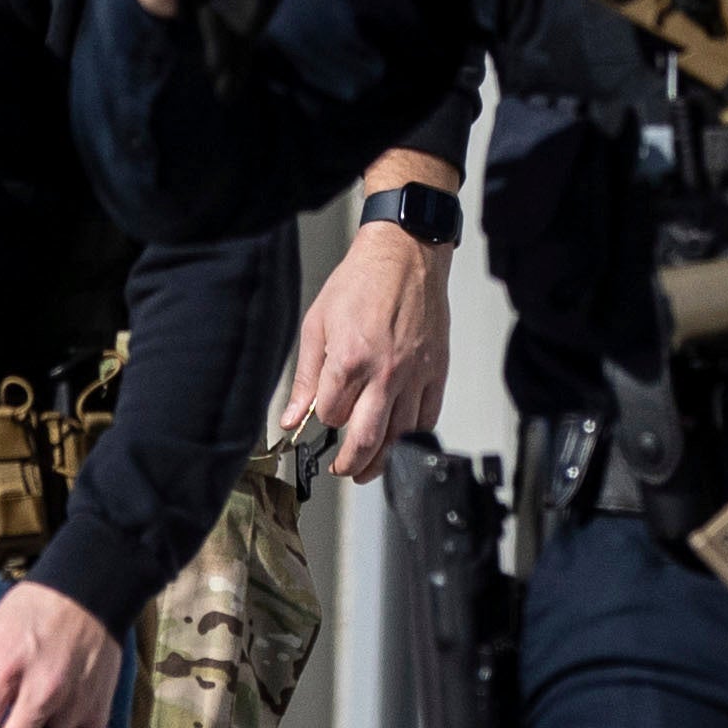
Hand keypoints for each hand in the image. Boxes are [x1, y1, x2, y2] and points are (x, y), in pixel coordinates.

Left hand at [282, 190, 454, 482]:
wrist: (404, 256)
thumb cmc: (360, 283)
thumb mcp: (317, 325)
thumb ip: (306, 378)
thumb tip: (291, 418)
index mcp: (349, 361)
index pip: (331, 416)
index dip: (322, 422)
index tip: (321, 419)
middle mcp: (384, 374)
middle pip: (367, 440)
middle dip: (351, 464)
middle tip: (343, 470)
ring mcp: (414, 375)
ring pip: (400, 436)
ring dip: (382, 459)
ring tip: (368, 466)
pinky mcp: (436, 372)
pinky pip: (427, 417)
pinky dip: (413, 434)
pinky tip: (399, 437)